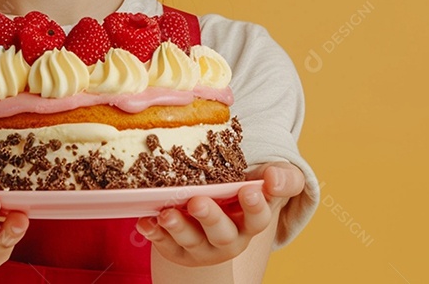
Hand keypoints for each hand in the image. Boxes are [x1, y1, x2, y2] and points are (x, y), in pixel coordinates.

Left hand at [135, 162, 304, 267]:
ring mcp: (201, 246)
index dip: (255, 206)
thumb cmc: (245, 191)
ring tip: (166, 213)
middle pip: (221, 234)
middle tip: (198, 202)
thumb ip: (282, 179)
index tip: (249, 189)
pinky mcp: (176, 249)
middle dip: (210, 218)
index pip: (258, 218)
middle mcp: (228, 238)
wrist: (220, 210)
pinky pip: (164, 243)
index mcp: (251, 221)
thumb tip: (273, 178)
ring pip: (190, 241)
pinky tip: (146, 220)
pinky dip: (154, 232)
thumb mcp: (269, 183)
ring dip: (177, 227)